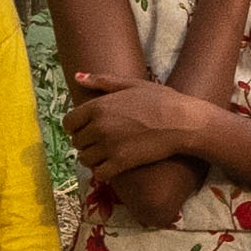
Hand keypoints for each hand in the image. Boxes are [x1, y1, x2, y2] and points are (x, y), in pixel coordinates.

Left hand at [62, 70, 214, 181]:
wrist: (182, 122)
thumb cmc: (160, 99)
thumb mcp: (131, 83)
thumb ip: (102, 81)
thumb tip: (77, 77)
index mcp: (98, 106)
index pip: (68, 123)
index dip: (76, 127)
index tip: (87, 129)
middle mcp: (98, 127)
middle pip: (76, 142)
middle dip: (86, 143)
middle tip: (100, 142)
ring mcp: (108, 146)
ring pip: (85, 159)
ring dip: (93, 158)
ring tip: (106, 155)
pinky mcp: (120, 163)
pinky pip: (99, 173)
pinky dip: (103, 172)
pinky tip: (113, 166)